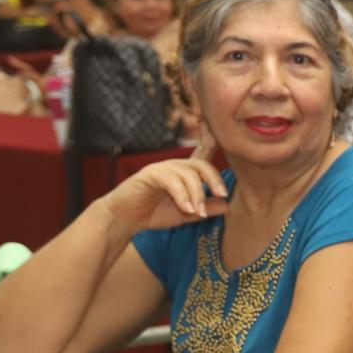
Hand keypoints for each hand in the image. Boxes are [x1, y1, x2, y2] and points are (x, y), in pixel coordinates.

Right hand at [101, 151, 228, 231]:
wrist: (124, 219)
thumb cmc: (154, 213)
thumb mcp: (187, 214)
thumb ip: (205, 209)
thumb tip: (228, 205)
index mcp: (186, 172)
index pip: (203, 153)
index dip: (214, 140)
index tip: (226, 133)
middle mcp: (175, 166)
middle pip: (201, 164)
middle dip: (214, 179)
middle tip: (221, 194)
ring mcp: (161, 168)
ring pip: (187, 173)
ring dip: (197, 194)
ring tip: (198, 212)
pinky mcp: (149, 175)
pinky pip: (171, 181)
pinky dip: (182, 195)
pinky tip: (186, 209)